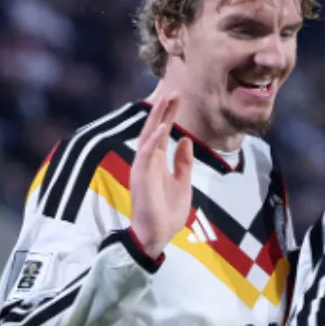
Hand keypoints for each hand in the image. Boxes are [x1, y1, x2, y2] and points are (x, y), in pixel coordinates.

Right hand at [129, 94, 193, 258]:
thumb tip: (185, 139)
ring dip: (156, 118)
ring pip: (147, 137)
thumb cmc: (167, 212)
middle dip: (163, 110)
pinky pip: (146, 155)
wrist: (157, 235)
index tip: (178, 96)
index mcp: (157, 162)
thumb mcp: (182, 183)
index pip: (163, 132)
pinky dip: (153, 140)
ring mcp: (142, 168)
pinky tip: (161, 127)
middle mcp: (147, 161)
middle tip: (174, 90)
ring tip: (166, 100)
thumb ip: (183, 162)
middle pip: (154, 129)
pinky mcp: (140, 177)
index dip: (169, 114)